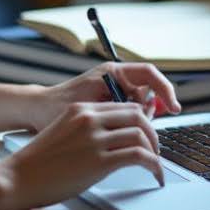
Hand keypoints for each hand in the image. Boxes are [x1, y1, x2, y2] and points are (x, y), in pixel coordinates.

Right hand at [0, 102, 164, 209]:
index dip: (143, 119)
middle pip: (137, 115)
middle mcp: (89, 119)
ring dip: (155, 150)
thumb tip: (114, 138)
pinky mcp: (99, 161)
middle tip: (155, 147)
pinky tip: (154, 174)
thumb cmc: (38, 161)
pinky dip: (154, 165)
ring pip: (141, 134)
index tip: (148, 133)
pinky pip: (139, 156)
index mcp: (81, 110)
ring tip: (155, 163)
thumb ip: (88, 129)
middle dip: (153, 132)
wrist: (18, 176)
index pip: (124, 106)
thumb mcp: (64, 132)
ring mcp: (94, 139)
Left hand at [26, 62, 181, 132]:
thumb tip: (147, 114)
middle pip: (148, 92)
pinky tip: (124, 137)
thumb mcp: (91, 109)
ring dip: (141, 120)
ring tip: (130, 134)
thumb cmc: (56, 107)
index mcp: (111, 72)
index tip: (173, 106)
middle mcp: (113, 78)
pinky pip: (128, 112)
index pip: (149, 74)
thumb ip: (120, 110)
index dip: (165, 89)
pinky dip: (131, 124)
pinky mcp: (107, 104)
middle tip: (147, 128)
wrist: (36, 112)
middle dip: (152, 110)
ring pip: (140, 105)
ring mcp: (111, 91)